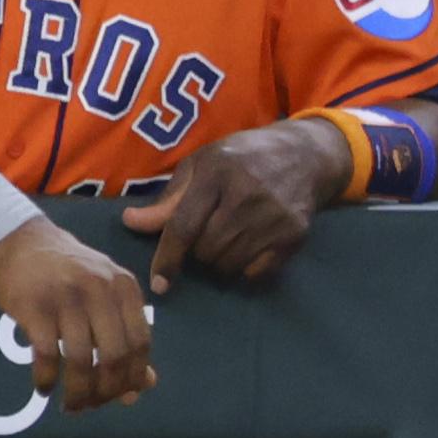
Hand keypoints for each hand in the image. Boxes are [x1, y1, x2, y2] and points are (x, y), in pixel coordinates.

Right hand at [0, 215, 155, 411]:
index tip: (119, 396)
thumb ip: (126, 334)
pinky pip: (46, 355)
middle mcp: (100, 290)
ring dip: (77, 393)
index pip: (140, 343)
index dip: (132, 377)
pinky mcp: (35, 307)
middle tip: (92, 405)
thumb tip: (145, 385)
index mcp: (124, 287)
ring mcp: (66, 297)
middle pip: (114, 356)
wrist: (20, 238)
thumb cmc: (66, 270)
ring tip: (70, 405)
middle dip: (105, 391)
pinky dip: (46, 379)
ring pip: (80, 360)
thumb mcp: (104, 293)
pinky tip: (44, 387)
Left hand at [121, 122, 347, 294]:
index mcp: (217, 171)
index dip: (167, 258)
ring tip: (226, 241)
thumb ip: (168, 199)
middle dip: (198, 253)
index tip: (159, 283)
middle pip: (206, 251)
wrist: (305, 154)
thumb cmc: (242, 158)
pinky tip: (248, 248)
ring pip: (229, 265)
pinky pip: (256, 272)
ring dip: (220, 262)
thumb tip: (131, 223)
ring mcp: (274, 215)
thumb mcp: (202, 165)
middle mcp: (246, 193)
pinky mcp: (294, 234)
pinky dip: (246, 269)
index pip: (184, 226)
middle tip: (205, 237)